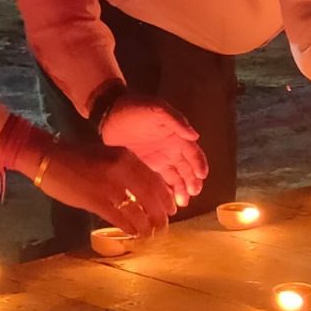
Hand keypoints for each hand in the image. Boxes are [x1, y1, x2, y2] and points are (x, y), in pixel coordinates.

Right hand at [33, 143, 173, 237]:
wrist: (49, 158)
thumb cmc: (77, 157)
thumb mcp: (108, 156)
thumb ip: (126, 170)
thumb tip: (143, 192)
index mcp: (126, 156)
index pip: (155, 179)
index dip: (166, 198)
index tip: (172, 209)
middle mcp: (122, 169)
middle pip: (151, 197)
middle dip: (161, 215)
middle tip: (164, 227)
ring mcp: (109, 185)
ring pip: (137, 210)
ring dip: (146, 226)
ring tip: (150, 235)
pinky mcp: (95, 200)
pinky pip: (119, 218)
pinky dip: (129, 228)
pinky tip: (132, 234)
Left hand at [95, 91, 207, 207]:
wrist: (109, 113)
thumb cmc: (134, 107)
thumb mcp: (156, 109)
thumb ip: (175, 120)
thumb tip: (195, 136)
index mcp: (176, 136)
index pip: (193, 153)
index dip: (199, 164)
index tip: (201, 176)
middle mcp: (170, 150)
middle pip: (186, 169)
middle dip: (192, 182)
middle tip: (193, 193)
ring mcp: (158, 160)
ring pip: (174, 178)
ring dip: (180, 190)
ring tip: (183, 203)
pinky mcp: (144, 167)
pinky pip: (157, 182)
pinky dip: (163, 192)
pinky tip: (165, 202)